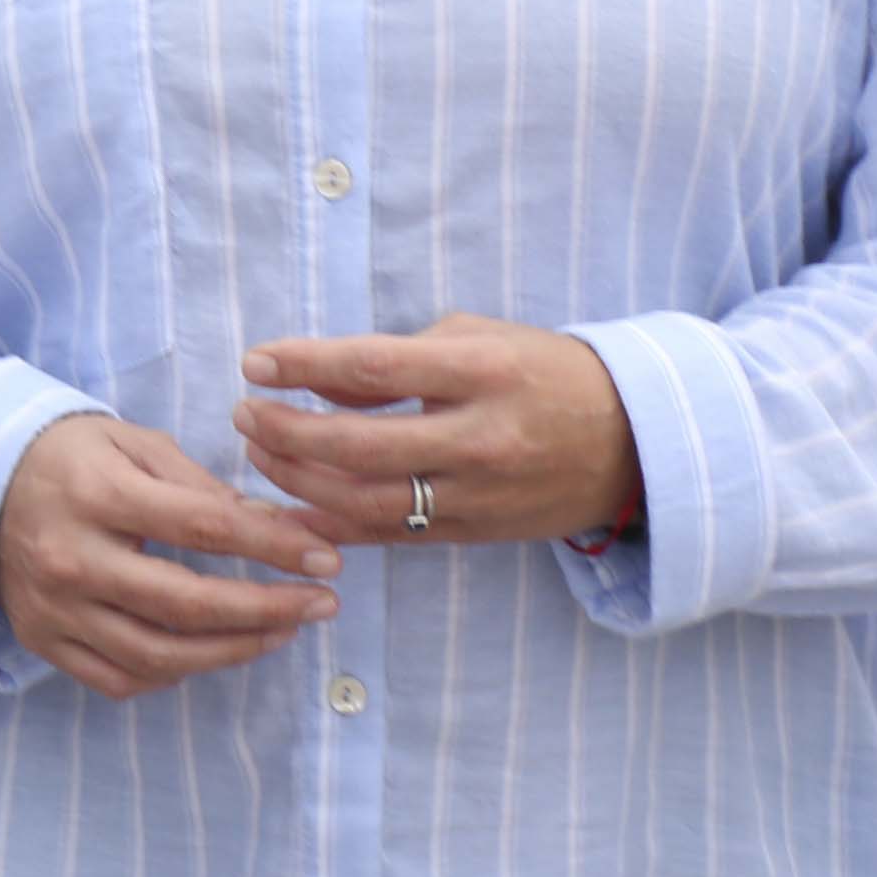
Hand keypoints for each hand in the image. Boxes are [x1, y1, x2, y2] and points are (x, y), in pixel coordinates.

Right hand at [0, 413, 344, 696]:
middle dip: (267, 610)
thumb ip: (198, 483)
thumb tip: (270, 526)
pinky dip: (173, 673)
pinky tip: (208, 651)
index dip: (274, 547)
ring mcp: (55, 609)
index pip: (204, 527)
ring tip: (279, 633)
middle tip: (321, 606)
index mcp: (97, 495)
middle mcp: (72, 558)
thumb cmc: (67, 457)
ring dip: (233, 651)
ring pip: (159, 655)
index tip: (326, 559)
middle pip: (187, 605)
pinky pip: (121, 679)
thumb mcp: (129, 443)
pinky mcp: (44, 642)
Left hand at [238, 319, 641, 549]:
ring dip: (298, 482)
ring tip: (260, 453)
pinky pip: (390, 536)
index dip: (305, 366)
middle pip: (360, 446)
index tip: (255, 361)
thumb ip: (398, 360)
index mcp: (482, 372)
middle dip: (287, 432)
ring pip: (368, 503)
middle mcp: (480, 438)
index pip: (374, 367)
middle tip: (243, 413)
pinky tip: (290, 509)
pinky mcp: (474, 533)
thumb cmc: (542, 373)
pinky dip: (332, 526)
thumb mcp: (475, 339)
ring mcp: (478, 495)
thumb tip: (319, 382)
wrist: (632, 443)